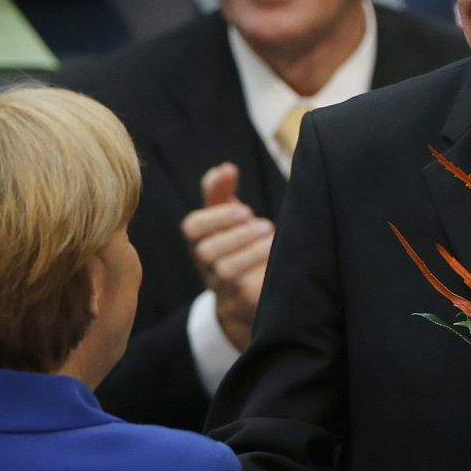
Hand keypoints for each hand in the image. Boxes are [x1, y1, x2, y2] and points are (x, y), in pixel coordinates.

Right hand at [182, 162, 273, 350]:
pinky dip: (262, 271)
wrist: (246, 297)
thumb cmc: (236, 246)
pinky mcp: (243, 304)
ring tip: (271, 239)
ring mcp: (222, 287)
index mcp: (201, 242)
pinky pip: (247, 292)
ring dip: (250, 251)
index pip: (192, 228)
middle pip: (207, 251)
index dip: (216, 217)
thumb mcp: (227, 217)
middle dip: (237, 234)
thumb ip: (221, 191)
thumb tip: (225, 167)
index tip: (244, 209)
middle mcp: (207, 266)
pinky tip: (277, 258)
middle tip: (264, 225)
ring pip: (226, 270)